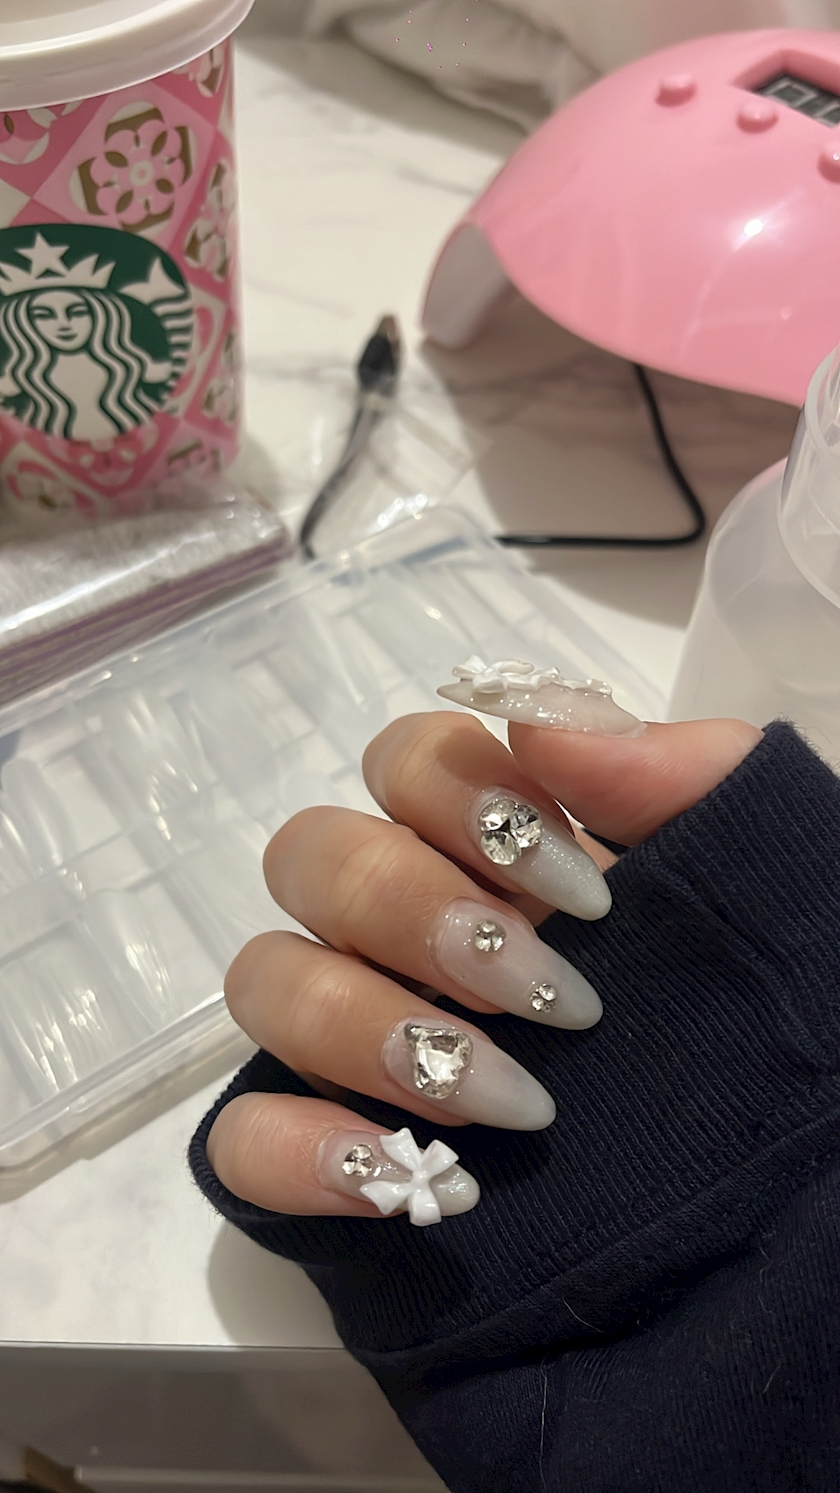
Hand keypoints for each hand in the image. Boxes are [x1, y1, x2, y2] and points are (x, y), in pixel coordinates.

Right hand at [206, 712, 760, 1224]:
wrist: (792, 1195)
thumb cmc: (778, 1016)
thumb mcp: (760, 882)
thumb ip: (675, 773)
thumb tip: (539, 714)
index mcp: (495, 849)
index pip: (406, 760)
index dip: (470, 804)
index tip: (591, 896)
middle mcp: (406, 931)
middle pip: (313, 856)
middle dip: (418, 915)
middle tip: (553, 1001)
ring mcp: (358, 1043)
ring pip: (266, 981)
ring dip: (370, 1030)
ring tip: (512, 1105)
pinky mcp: (333, 1163)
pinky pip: (242, 1139)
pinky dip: (302, 1152)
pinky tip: (403, 1178)